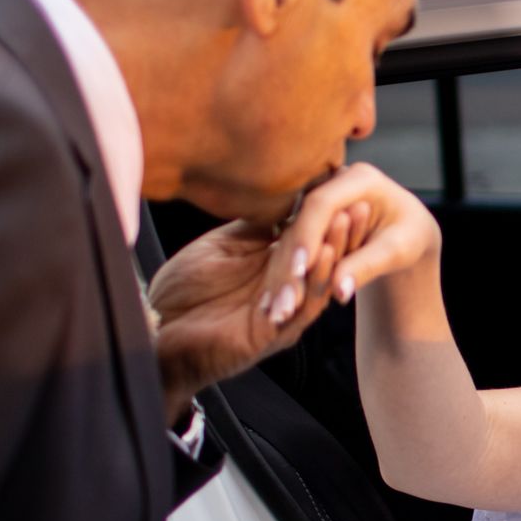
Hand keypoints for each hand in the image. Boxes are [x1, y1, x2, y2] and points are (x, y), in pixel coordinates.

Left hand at [147, 209, 356, 423]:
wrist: (156, 331)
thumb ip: (254, 227)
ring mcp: (282, 312)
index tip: (347, 187)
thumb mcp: (221, 245)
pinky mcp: (274, 333)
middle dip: (345, 231)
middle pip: (324, 259)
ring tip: (349, 219)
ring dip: (338, 251)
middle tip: (364, 201)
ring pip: (322, 281)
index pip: (311, 239)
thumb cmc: (181, 291)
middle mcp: (283, 289)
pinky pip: (305, 306)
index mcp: (272, 267)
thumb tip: (284, 198)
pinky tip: (328, 254)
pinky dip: (319, 279)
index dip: (329, 215)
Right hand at [254, 162, 440, 311]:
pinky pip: (292, 243)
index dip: (308, 235)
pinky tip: (276, 300)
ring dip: (283, 270)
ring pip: (291, 233)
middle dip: (292, 259)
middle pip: (301, 220)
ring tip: (277, 306)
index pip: (323, 204)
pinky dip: (285, 271)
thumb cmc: (410, 238)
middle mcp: (334, 181)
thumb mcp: (398, 252)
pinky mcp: (309, 216)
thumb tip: (339, 291)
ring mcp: (319, 196)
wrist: (408, 234)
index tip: (300, 270)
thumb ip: (368, 266)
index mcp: (361, 178)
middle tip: (283, 298)